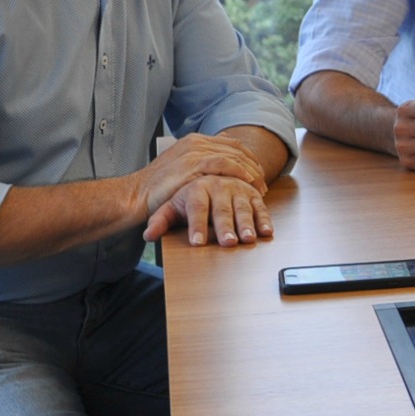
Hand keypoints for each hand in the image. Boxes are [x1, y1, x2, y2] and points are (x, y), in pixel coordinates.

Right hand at [131, 133, 266, 217]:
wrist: (135, 195)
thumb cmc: (158, 188)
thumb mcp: (181, 170)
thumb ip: (200, 163)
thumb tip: (222, 162)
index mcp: (194, 140)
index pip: (231, 144)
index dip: (249, 159)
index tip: (259, 174)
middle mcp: (196, 142)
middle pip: (236, 149)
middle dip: (254, 167)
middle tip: (264, 184)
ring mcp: (194, 151)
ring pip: (233, 156)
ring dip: (250, 172)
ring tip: (260, 187)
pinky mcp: (192, 164)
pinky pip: (223, 164)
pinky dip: (239, 172)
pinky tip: (248, 182)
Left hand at [144, 174, 271, 246]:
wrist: (210, 172)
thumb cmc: (190, 197)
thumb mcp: (172, 206)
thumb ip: (161, 221)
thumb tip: (148, 235)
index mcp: (196, 189)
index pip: (196, 208)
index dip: (197, 226)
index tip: (197, 243)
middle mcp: (218, 186)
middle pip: (221, 209)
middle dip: (225, 226)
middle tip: (228, 242)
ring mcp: (237, 189)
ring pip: (242, 207)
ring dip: (246, 223)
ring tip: (248, 239)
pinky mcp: (252, 193)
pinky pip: (260, 205)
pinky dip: (264, 218)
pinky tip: (266, 232)